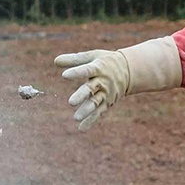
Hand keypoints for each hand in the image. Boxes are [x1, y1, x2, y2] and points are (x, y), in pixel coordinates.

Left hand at [54, 37, 183, 131]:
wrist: (129, 70)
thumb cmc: (105, 61)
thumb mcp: (92, 56)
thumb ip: (74, 59)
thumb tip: (55, 61)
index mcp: (99, 67)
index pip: (87, 70)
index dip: (76, 73)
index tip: (64, 75)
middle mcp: (103, 81)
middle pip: (91, 89)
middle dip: (81, 95)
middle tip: (70, 102)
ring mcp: (106, 93)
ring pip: (96, 102)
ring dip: (86, 110)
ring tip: (76, 117)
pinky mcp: (107, 103)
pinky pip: (99, 112)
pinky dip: (91, 120)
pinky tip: (81, 128)